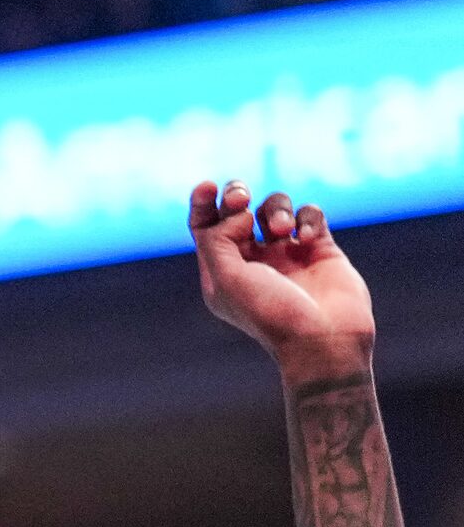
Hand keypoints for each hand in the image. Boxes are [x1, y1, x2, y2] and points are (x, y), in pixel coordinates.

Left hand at [189, 180, 374, 383]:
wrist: (323, 340)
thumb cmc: (270, 313)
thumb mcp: (227, 278)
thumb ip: (218, 239)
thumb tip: (237, 213)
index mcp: (222, 270)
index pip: (205, 227)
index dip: (202, 202)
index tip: (207, 186)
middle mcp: (252, 260)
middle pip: (237, 210)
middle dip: (236, 195)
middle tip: (241, 200)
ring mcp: (287, 254)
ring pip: (274, 208)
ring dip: (274, 209)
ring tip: (281, 230)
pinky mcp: (320, 248)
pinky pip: (310, 214)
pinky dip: (306, 218)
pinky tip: (306, 239)